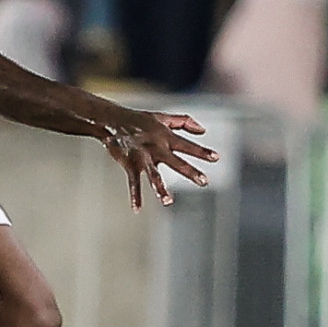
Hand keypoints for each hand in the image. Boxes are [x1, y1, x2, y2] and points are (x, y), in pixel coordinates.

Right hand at [101, 110, 218, 208]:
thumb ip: (184, 121)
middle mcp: (155, 147)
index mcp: (165, 136)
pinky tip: (137, 208)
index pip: (187, 145)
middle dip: (190, 171)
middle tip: (203, 181)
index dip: (201, 151)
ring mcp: (142, 157)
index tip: (216, 158)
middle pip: (175, 161)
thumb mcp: (163, 117)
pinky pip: (133, 182)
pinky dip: (134, 195)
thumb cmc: (139, 120)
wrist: (112, 121)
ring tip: (167, 201)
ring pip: (153, 174)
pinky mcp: (129, 164)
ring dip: (159, 187)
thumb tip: (203, 130)